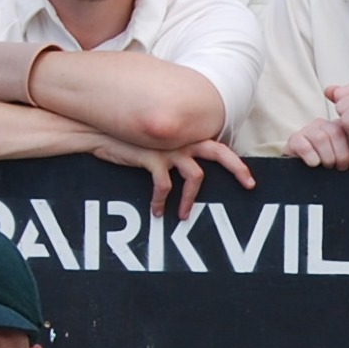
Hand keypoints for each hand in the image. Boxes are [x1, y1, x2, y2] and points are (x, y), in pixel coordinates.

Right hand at [85, 133, 255, 218]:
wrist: (99, 131)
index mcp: (187, 136)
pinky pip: (165, 185)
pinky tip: (156, 211)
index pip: (218, 145)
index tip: (248, 178)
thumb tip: (185, 170)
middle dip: (237, 168)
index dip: (235, 161)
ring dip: (191, 200)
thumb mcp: (155, 144)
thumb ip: (173, 152)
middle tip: (249, 185)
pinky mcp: (153, 158)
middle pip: (219, 152)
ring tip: (183, 217)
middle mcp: (183, 140)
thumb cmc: (128, 140)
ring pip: (195, 177)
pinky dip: (161, 202)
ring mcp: (169, 148)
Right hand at [286, 115, 348, 170]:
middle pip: (336, 133)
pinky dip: (310, 155)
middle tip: (341, 167)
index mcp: (338, 127)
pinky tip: (315, 163)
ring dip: (327, 155)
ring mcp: (307, 131)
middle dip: (341, 154)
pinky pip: (302, 143)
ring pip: (320, 137)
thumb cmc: (330, 168)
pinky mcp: (294, 140)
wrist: (303, 177)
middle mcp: (322, 126)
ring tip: (328, 166)